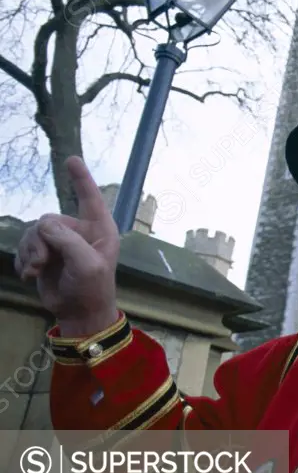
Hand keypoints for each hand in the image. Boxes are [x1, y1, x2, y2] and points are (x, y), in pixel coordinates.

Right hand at [14, 156, 119, 336]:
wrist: (78, 313)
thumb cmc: (92, 288)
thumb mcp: (87, 264)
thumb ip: (68, 241)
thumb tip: (45, 225)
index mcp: (99, 229)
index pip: (90, 197)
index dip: (81, 178)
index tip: (72, 159)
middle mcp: (79, 231)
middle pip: (47, 220)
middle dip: (39, 241)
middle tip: (43, 263)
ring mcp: (60, 242)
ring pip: (32, 233)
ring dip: (30, 253)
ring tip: (36, 271)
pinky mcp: (44, 254)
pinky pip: (24, 247)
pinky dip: (23, 261)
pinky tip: (30, 275)